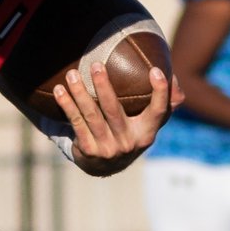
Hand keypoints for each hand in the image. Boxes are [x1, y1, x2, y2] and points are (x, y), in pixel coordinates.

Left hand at [54, 62, 170, 175]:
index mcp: (147, 132)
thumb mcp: (148, 121)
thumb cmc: (130, 132)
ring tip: (71, 74)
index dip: (160, 91)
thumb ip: (163, 99)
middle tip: (95, 65)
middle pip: (114, 110)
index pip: (158, 111)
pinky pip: (76, 123)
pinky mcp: (89, 150)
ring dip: (80, 93)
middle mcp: (128, 142)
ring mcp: (108, 148)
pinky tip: (59, 91)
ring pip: (91, 116)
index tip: (155, 70)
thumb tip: (170, 73)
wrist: (106, 165)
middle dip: (104, 86)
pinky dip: (67, 106)